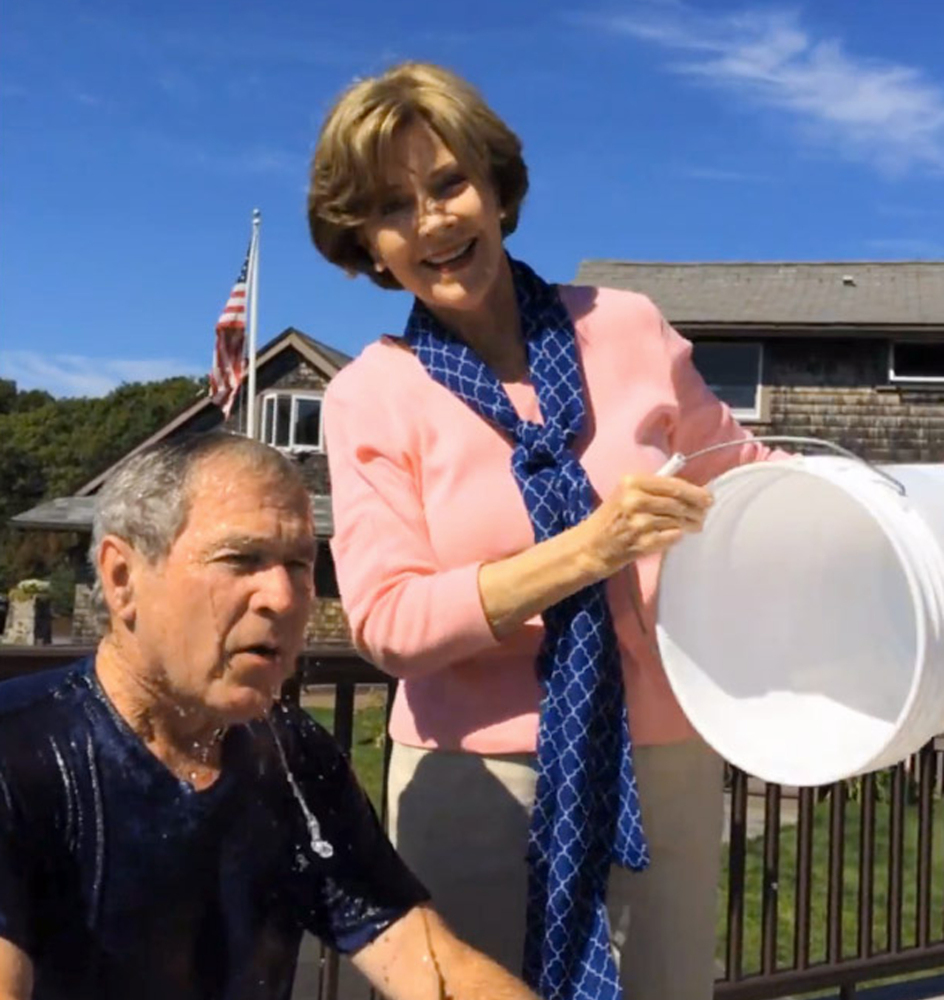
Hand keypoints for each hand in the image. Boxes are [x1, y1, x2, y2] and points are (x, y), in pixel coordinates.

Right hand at [581, 474, 711, 578]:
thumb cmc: (611, 518)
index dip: (695, 492)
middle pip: (678, 503)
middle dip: (696, 509)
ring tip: (694, 525)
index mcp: (631, 482)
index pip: (673, 485)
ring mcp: (638, 523)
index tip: (708, 498)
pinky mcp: (641, 543)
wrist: (590, 546)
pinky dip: (677, 536)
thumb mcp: (626, 494)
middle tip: (703, 514)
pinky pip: (671, 537)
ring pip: (677, 520)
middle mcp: (635, 500)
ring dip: (690, 524)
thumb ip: (654, 490)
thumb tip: (692, 492)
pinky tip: (676, 535)